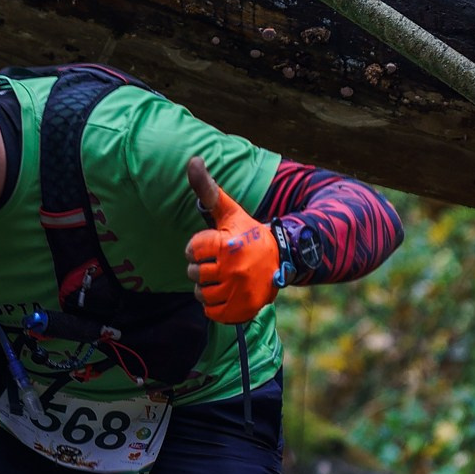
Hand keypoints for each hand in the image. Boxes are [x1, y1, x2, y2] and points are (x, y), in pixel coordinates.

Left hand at [185, 153, 279, 323]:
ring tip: (220, 279)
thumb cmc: (249, 234)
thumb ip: (209, 189)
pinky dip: (214, 307)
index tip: (211, 246)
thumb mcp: (230, 211)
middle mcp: (234, 269)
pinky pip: (212, 313)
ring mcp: (239, 291)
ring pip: (202, 295)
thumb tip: (193, 160)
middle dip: (200, 269)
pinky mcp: (243, 309)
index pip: (192, 250)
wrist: (283, 259)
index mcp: (228, 244)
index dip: (197, 247)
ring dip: (206, 288)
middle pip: (194, 274)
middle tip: (217, 264)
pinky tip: (224, 294)